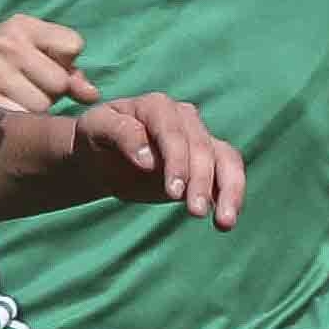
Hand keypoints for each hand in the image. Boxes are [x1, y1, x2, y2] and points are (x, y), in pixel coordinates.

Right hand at [0, 12, 94, 131]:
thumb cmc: (2, 66)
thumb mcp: (33, 53)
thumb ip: (70, 71)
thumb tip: (92, 95)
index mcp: (21, 25)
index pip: (73, 45)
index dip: (64, 62)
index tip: (43, 64)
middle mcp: (5, 43)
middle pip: (60, 81)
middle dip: (49, 89)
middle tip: (23, 86)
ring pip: (42, 104)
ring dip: (33, 108)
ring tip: (10, 97)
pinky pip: (22, 119)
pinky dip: (18, 120)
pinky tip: (3, 110)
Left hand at [66, 91, 241, 226]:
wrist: (103, 157)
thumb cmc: (97, 138)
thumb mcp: (96, 128)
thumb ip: (120, 134)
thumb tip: (148, 159)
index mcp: (157, 106)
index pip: (172, 132)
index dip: (177, 161)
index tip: (173, 193)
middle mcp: (184, 118)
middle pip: (201, 148)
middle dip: (201, 182)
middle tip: (195, 213)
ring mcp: (199, 139)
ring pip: (225, 159)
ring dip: (229, 190)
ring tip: (225, 222)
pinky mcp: (208, 162)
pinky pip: (229, 174)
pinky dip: (232, 196)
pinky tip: (226, 220)